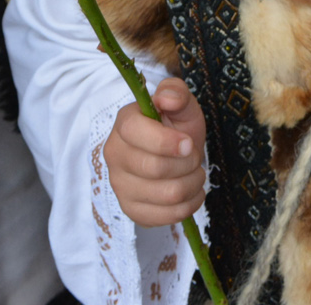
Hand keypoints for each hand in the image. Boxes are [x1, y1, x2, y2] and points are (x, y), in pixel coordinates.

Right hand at [104, 78, 206, 226]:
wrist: (174, 153)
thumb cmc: (176, 126)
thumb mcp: (182, 103)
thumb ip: (176, 92)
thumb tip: (166, 99)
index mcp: (124, 124)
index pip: (135, 133)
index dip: (167, 142)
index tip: (188, 143)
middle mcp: (115, 155)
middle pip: (155, 169)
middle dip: (188, 163)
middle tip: (195, 156)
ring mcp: (120, 186)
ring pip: (167, 195)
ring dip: (193, 184)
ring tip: (195, 173)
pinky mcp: (132, 210)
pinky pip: (166, 217)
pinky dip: (189, 205)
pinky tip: (192, 192)